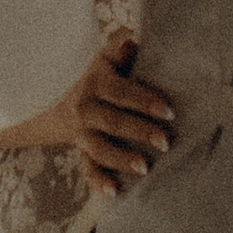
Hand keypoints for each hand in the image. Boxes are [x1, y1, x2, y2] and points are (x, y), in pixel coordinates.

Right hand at [64, 33, 172, 188]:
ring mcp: (83, 133)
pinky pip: (87, 169)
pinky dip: (99, 182)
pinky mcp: (82, 153)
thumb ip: (121, 46)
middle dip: (139, 132)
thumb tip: (134, 39)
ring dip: (121, 159)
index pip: (121, 92)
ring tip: (144, 168)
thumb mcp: (107, 58)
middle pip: (112, 121)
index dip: (144, 101)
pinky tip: (115, 192)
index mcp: (97, 83)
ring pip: (99, 148)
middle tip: (165, 142)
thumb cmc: (101, 77)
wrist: (63, 103)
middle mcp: (86, 108)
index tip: (169, 111)